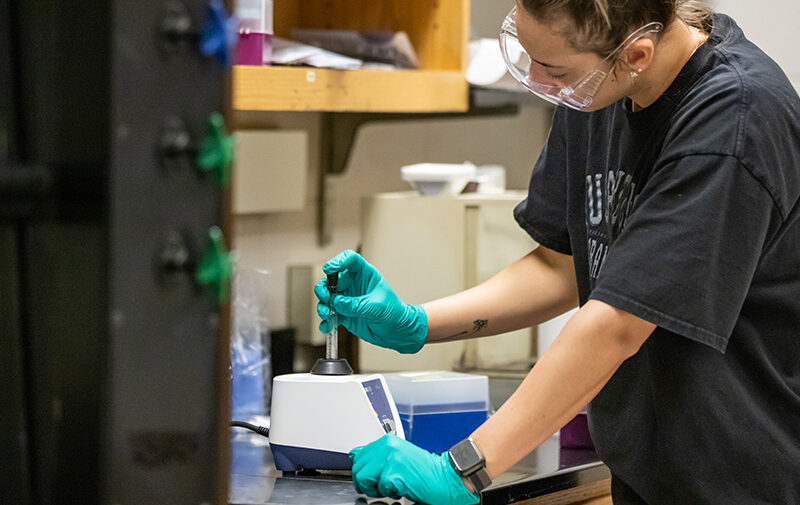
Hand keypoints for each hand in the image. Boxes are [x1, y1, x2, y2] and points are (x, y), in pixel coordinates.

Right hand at [315, 250, 426, 353]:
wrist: (397, 331)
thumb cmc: (394, 313)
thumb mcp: (377, 306)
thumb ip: (356, 305)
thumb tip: (337, 303)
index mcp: (365, 275)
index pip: (350, 260)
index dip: (338, 261)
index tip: (328, 269)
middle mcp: (353, 285)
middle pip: (332, 279)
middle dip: (324, 287)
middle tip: (325, 297)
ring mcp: (347, 300)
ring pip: (328, 298)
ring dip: (323, 306)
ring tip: (327, 314)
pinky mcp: (345, 314)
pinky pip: (330, 315)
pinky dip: (326, 321)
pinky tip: (327, 326)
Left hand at [350, 434, 478, 504]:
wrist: (445, 477)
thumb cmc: (424, 470)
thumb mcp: (397, 456)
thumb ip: (376, 455)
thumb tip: (355, 455)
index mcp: (387, 441)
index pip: (357, 455)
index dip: (363, 472)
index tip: (372, 477)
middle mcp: (387, 446)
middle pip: (358, 470)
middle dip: (368, 483)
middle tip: (384, 485)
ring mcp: (391, 458)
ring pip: (364, 479)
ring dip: (377, 488)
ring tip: (393, 486)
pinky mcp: (395, 472)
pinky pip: (381, 488)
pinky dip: (391, 493)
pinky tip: (403, 487)